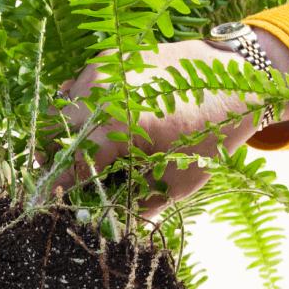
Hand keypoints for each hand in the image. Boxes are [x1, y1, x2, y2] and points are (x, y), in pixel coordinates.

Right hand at [49, 31, 288, 206]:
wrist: (236, 76)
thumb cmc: (210, 132)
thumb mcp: (176, 181)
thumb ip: (138, 208)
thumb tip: (110, 228)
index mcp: (114, 123)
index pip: (69, 166)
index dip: (61, 190)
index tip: (54, 205)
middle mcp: (99, 91)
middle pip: (52, 135)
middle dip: (58, 162)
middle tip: (71, 182)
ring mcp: (100, 71)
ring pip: (58, 111)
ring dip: (64, 135)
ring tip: (85, 157)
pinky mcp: (106, 60)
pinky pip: (74, 91)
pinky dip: (77, 112)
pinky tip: (99, 128)